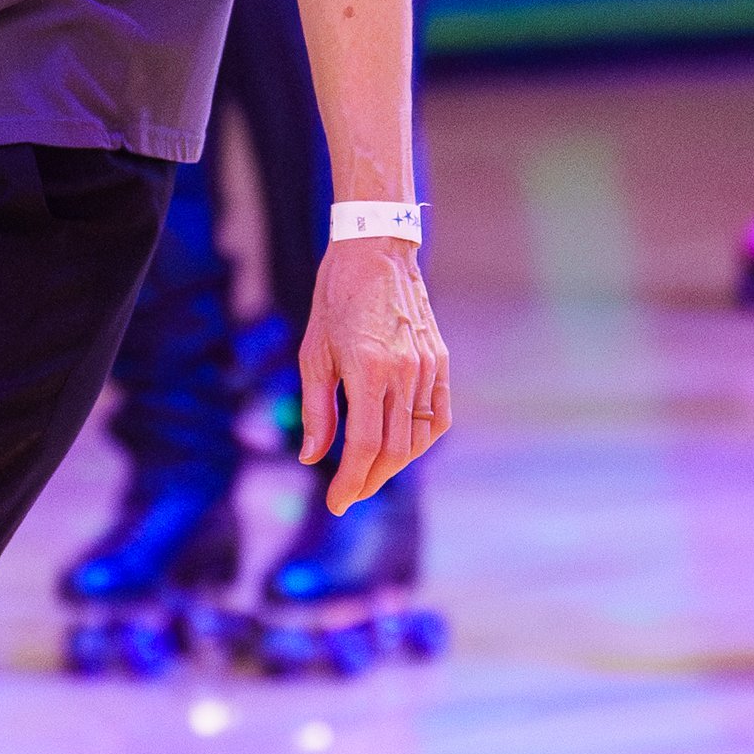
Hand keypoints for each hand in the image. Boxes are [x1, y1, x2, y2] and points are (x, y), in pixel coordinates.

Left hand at [300, 240, 450, 511]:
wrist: (376, 251)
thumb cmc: (336, 299)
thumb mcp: (313, 353)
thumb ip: (317, 410)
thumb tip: (313, 457)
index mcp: (369, 370)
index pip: (365, 446)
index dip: (350, 481)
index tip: (336, 503)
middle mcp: (404, 372)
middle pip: (393, 450)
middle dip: (369, 480)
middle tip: (348, 494)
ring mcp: (427, 367)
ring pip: (418, 438)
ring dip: (394, 465)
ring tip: (370, 474)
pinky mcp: (440, 361)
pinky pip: (438, 416)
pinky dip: (422, 441)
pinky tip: (402, 449)